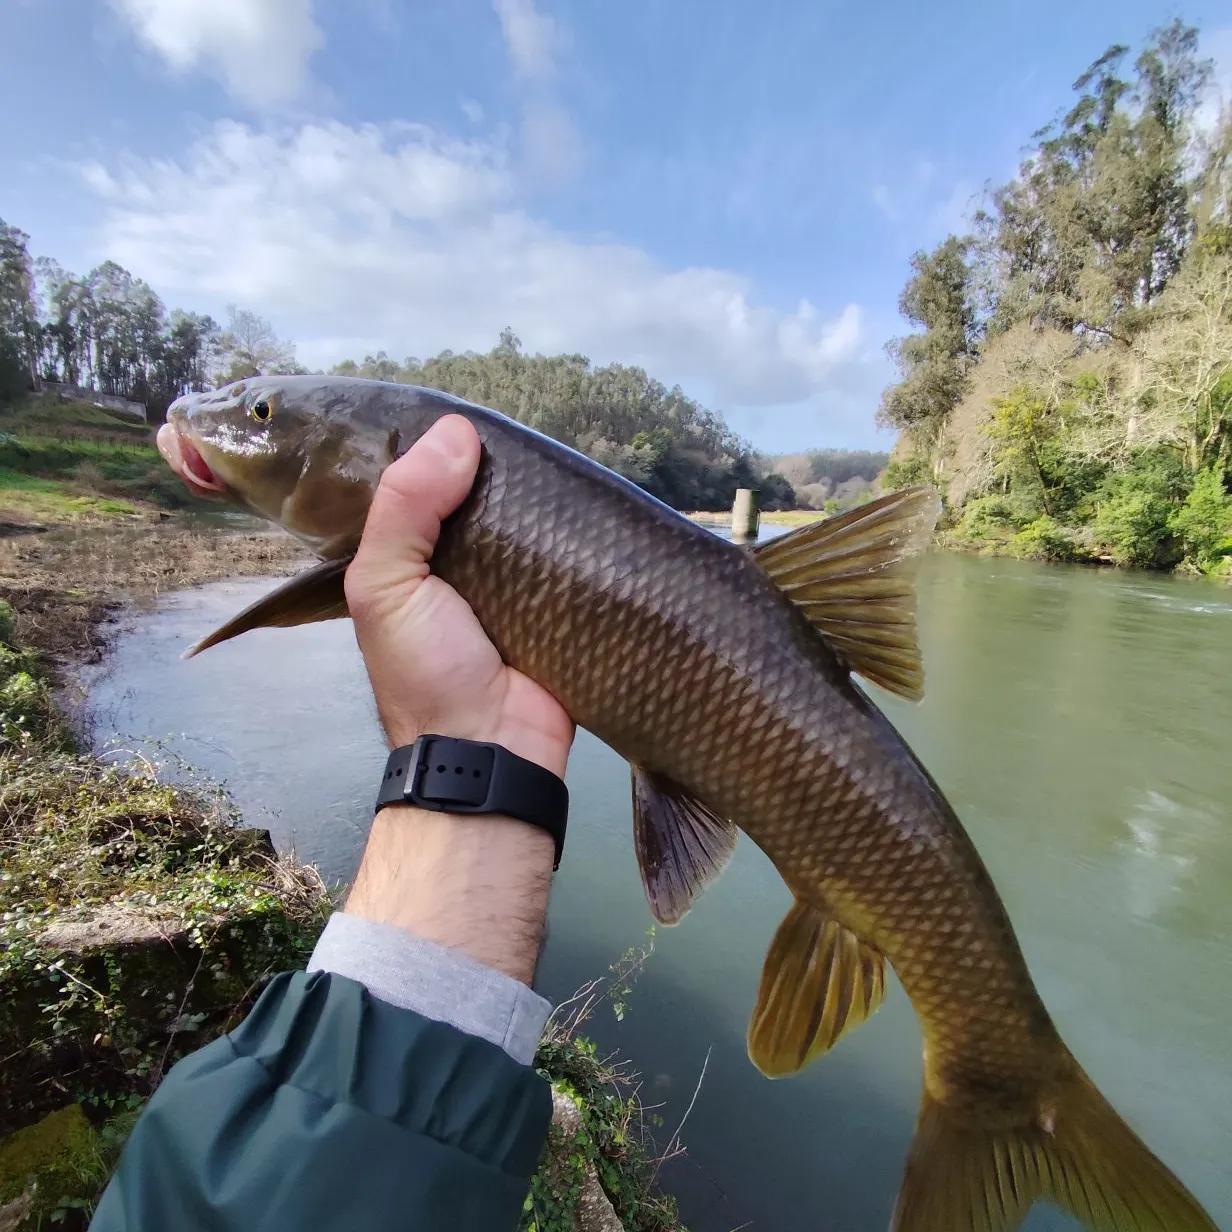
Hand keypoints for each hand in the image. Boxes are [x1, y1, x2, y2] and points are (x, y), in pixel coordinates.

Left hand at [343, 414, 574, 776]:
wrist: (495, 754)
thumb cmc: (428, 672)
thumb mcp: (386, 587)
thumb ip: (404, 509)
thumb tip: (457, 431)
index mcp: (414, 562)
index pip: (428, 491)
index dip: (445, 453)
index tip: (476, 413)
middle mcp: (465, 570)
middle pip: (489, 503)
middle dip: (509, 473)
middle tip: (537, 435)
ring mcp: (520, 590)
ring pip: (537, 528)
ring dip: (553, 503)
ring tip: (574, 460)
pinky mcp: (567, 608)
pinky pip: (577, 562)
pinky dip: (587, 539)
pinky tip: (602, 503)